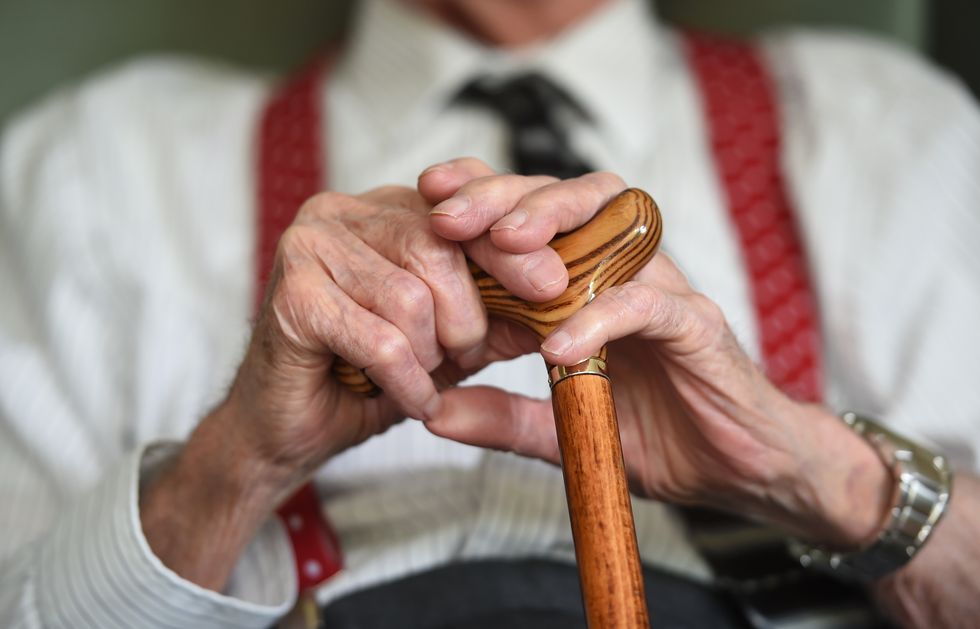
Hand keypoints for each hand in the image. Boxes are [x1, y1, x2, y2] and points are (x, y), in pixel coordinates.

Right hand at [139, 172, 604, 589]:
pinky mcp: (291, 295)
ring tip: (423, 379)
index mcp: (382, 209)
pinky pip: (380, 340)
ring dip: (431, 355)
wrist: (290, 428)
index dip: (510, 247)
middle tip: (463, 357)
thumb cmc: (368, 376)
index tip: (552, 285)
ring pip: (412, 297)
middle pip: (439, 247)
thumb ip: (497, 312)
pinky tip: (409, 399)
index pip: (461, 207)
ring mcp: (309, 246)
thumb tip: (562, 291)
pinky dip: (406, 380)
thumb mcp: (449, 340)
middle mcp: (342, 212)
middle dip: (468, 317)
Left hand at [421, 162, 892, 548]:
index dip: (482, 198)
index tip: (426, 199)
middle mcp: (622, 274)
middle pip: (566, 200)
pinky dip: (600, 318)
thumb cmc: (658, 435)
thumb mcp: (564, 429)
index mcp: (587, 284)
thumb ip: (503, 417)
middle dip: (504, 195)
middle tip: (449, 214)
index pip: (533, 218)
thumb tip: (432, 412)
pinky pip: (647, 305)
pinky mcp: (696, 325)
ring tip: (500, 244)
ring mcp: (661, 292)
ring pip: (612, 226)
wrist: (740, 470)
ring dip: (553, 223)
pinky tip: (557, 344)